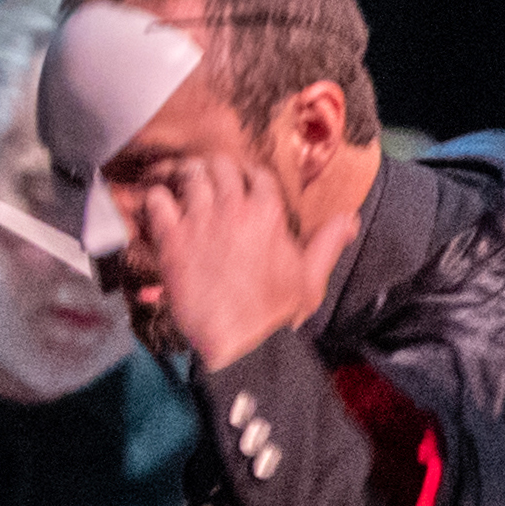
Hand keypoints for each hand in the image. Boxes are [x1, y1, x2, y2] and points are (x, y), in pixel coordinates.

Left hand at [118, 152, 357, 375]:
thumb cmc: (273, 314)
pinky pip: (157, 200)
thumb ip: (327, 243)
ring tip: (179, 183)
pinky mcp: (173, 239)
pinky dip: (155, 197)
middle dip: (213, 168)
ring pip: (189, 174)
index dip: (246, 174)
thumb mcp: (311, 278)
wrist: (236, 341)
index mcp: (269, 213)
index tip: (238, 181)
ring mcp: (202, 221)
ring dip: (184, 176)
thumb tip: (349, 219)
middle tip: (204, 177)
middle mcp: (235, 209)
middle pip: (221, 165)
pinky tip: (157, 204)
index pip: (257, 173)